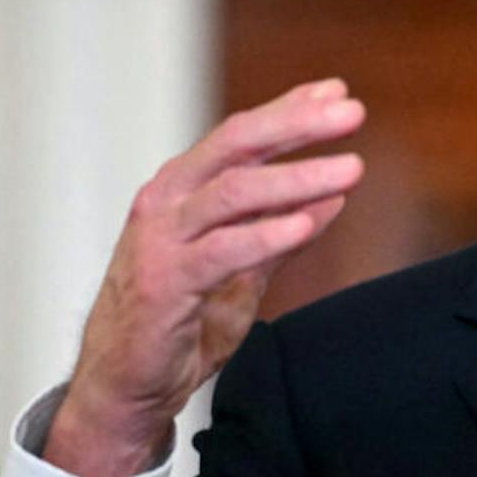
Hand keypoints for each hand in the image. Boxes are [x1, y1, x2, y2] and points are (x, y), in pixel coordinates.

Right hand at [43, 78, 365, 476]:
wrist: (126, 384)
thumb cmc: (178, 321)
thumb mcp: (242, 269)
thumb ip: (281, 231)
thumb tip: (334, 196)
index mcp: (184, 189)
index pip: (242, 136)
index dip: (290, 109)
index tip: (339, 93)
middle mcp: (168, 201)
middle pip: (236, 145)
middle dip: (296, 124)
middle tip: (351, 112)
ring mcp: (161, 240)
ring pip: (233, 192)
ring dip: (296, 177)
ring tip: (349, 170)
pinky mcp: (164, 283)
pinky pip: (222, 250)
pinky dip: (267, 235)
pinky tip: (308, 222)